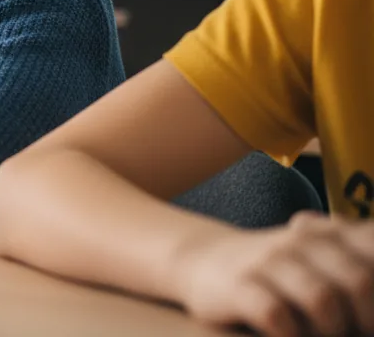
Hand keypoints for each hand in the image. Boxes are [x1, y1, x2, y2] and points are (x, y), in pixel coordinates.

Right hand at [175, 211, 373, 336]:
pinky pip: (276, 315)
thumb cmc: (278, 272)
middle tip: (353, 331)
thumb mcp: (321, 256)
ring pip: (321, 300)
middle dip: (366, 320)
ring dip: (329, 330)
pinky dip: (289, 334)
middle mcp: (302, 240)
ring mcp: (268, 260)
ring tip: (318, 334)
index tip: (370, 312)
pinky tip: (286, 334)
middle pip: (360, 282)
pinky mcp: (238, 285)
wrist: (203, 261)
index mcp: (332, 233)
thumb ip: (359, 265)